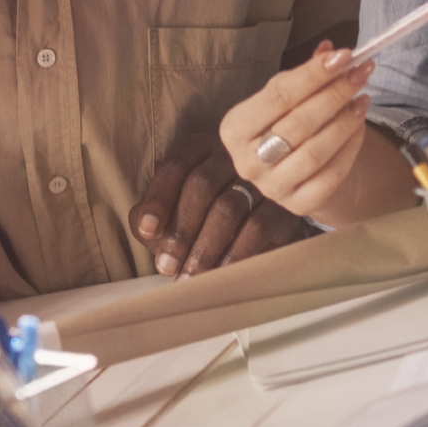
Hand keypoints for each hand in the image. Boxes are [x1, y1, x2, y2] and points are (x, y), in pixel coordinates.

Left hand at [131, 140, 313, 277]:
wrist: (265, 225)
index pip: (175, 167)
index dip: (158, 199)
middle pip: (201, 185)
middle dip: (181, 230)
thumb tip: (144, 227)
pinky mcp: (284, 204)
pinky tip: (221, 273)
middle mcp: (232, 156)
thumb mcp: (176, 211)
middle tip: (166, 266)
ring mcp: (260, 178)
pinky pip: (257, 227)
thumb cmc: (208, 216)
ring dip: (205, 247)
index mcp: (200, 149)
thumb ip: (152, 216)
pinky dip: (235, 254)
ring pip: (228, 208)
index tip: (147, 231)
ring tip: (190, 277)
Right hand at [217, 43, 373, 217]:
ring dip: (344, 122)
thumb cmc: (286, 127)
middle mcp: (246, 161)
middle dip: (333, 95)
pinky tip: (360, 127)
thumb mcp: (288, 99)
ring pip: (314, 152)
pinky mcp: (298, 205)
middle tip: (360, 73)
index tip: (343, 56)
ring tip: (363, 99)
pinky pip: (330, 176)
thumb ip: (305, 76)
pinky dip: (349, 149)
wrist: (295, 175)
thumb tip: (330, 50)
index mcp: (235, 128)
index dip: (312, 75)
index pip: (277, 96)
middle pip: (297, 124)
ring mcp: (271, 188)